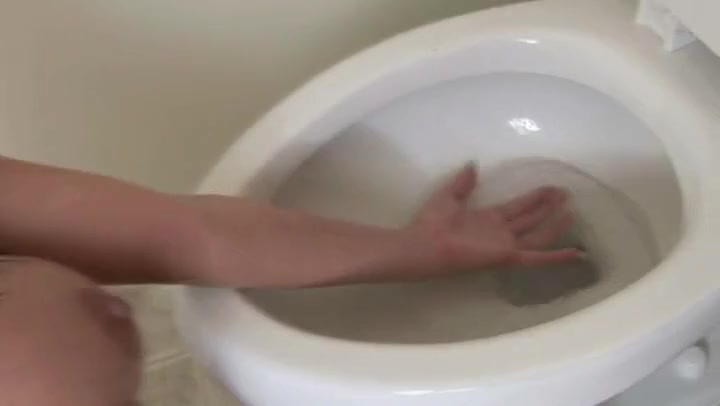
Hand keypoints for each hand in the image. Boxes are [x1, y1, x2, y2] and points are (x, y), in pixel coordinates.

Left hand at [412, 164, 578, 270]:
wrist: (423, 244)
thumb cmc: (431, 222)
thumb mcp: (448, 195)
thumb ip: (462, 182)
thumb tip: (473, 165)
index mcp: (487, 218)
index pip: (517, 206)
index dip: (534, 197)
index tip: (551, 187)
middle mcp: (499, 232)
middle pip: (530, 218)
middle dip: (548, 206)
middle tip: (567, 194)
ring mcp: (504, 245)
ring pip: (537, 233)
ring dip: (553, 223)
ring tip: (570, 212)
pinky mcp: (506, 256)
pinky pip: (535, 256)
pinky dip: (555, 256)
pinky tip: (575, 253)